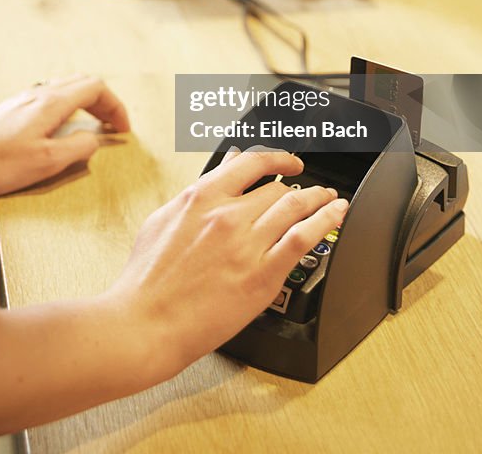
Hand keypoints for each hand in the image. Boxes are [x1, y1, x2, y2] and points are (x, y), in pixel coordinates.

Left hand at [0, 75, 129, 196]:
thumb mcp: (46, 162)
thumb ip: (78, 148)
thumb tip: (94, 140)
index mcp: (52, 103)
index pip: (96, 88)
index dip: (115, 106)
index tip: (122, 129)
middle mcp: (39, 94)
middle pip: (83, 83)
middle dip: (104, 102)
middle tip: (113, 125)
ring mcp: (24, 99)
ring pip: (66, 88)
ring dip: (86, 104)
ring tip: (92, 126)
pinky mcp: (13, 110)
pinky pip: (50, 98)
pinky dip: (67, 108)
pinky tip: (61, 129)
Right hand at [108, 147, 348, 378]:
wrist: (145, 322)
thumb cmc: (147, 279)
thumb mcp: (164, 219)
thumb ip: (197, 192)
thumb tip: (224, 167)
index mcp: (202, 196)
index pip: (251, 163)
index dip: (278, 159)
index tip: (290, 163)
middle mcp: (227, 214)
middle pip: (277, 189)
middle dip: (298, 189)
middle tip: (311, 192)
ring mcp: (247, 243)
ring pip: (295, 207)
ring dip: (319, 199)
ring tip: (331, 200)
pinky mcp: (262, 274)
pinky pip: (303, 238)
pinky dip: (325, 221)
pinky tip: (336, 215)